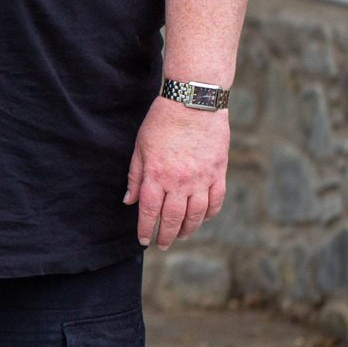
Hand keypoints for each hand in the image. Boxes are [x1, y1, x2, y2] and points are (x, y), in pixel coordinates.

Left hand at [123, 98, 229, 248]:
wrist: (193, 102)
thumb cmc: (162, 121)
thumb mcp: (140, 147)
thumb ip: (135, 176)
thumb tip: (129, 201)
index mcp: (157, 175)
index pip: (150, 211)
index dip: (146, 229)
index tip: (143, 240)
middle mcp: (179, 181)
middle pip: (173, 218)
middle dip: (166, 235)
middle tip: (162, 244)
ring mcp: (201, 178)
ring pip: (196, 215)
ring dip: (188, 229)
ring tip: (182, 236)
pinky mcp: (218, 172)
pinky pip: (216, 201)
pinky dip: (209, 213)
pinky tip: (203, 218)